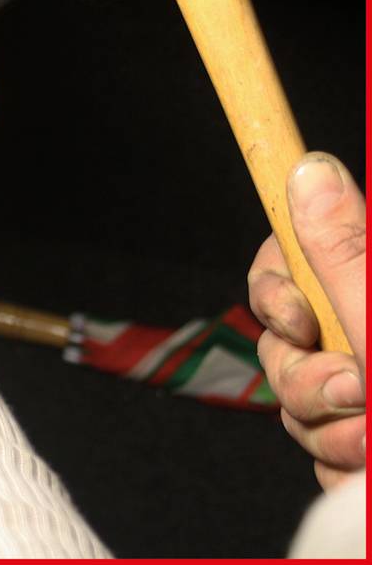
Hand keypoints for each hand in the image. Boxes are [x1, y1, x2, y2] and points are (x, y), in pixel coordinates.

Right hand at [249, 152, 365, 489]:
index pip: (288, 259)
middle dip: (305, 377)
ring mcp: (366, 388)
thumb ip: (342, 249)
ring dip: (328, 431)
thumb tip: (310, 168)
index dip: (276, 289)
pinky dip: (343, 466)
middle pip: (283, 339)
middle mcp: (365, 330)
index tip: (298, 318)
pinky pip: (324, 451)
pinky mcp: (366, 443)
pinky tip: (371, 471)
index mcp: (369, 288)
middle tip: (353, 391)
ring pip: (298, 401)